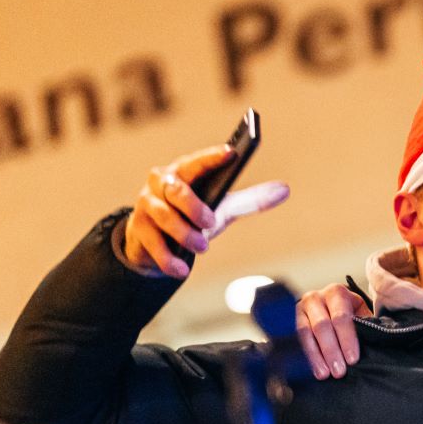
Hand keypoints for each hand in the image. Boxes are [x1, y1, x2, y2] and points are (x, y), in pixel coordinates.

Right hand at [117, 145, 290, 278]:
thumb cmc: (192, 215)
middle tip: (210, 222)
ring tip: (202, 245)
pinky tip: (182, 270)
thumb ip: (251, 199)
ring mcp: (146, 206)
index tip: (232, 153)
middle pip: (177, 190)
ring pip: (165, 217)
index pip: (198, 161)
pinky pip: (154, 246)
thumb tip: (285, 190)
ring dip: (186, 234)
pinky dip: (170, 260)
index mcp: (183, 170)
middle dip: (195, 207)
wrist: (155, 242)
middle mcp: (160, 183)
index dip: (213, 157)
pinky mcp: (137, 231)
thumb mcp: (222, 206)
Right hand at [295, 283, 372, 378]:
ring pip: (304, 333)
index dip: (347, 339)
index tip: (352, 359)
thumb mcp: (359, 314)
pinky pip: (293, 339)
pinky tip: (308, 368)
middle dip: (331, 351)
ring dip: (315, 356)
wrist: (329, 308)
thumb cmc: (349, 314)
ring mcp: (299, 309)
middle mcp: (315, 298)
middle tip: (339, 371)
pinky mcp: (288, 321)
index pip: (341, 317)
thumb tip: (370, 346)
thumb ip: (364, 326)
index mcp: (336, 293)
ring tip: (324, 374)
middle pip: (322, 326)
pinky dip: (302, 355)